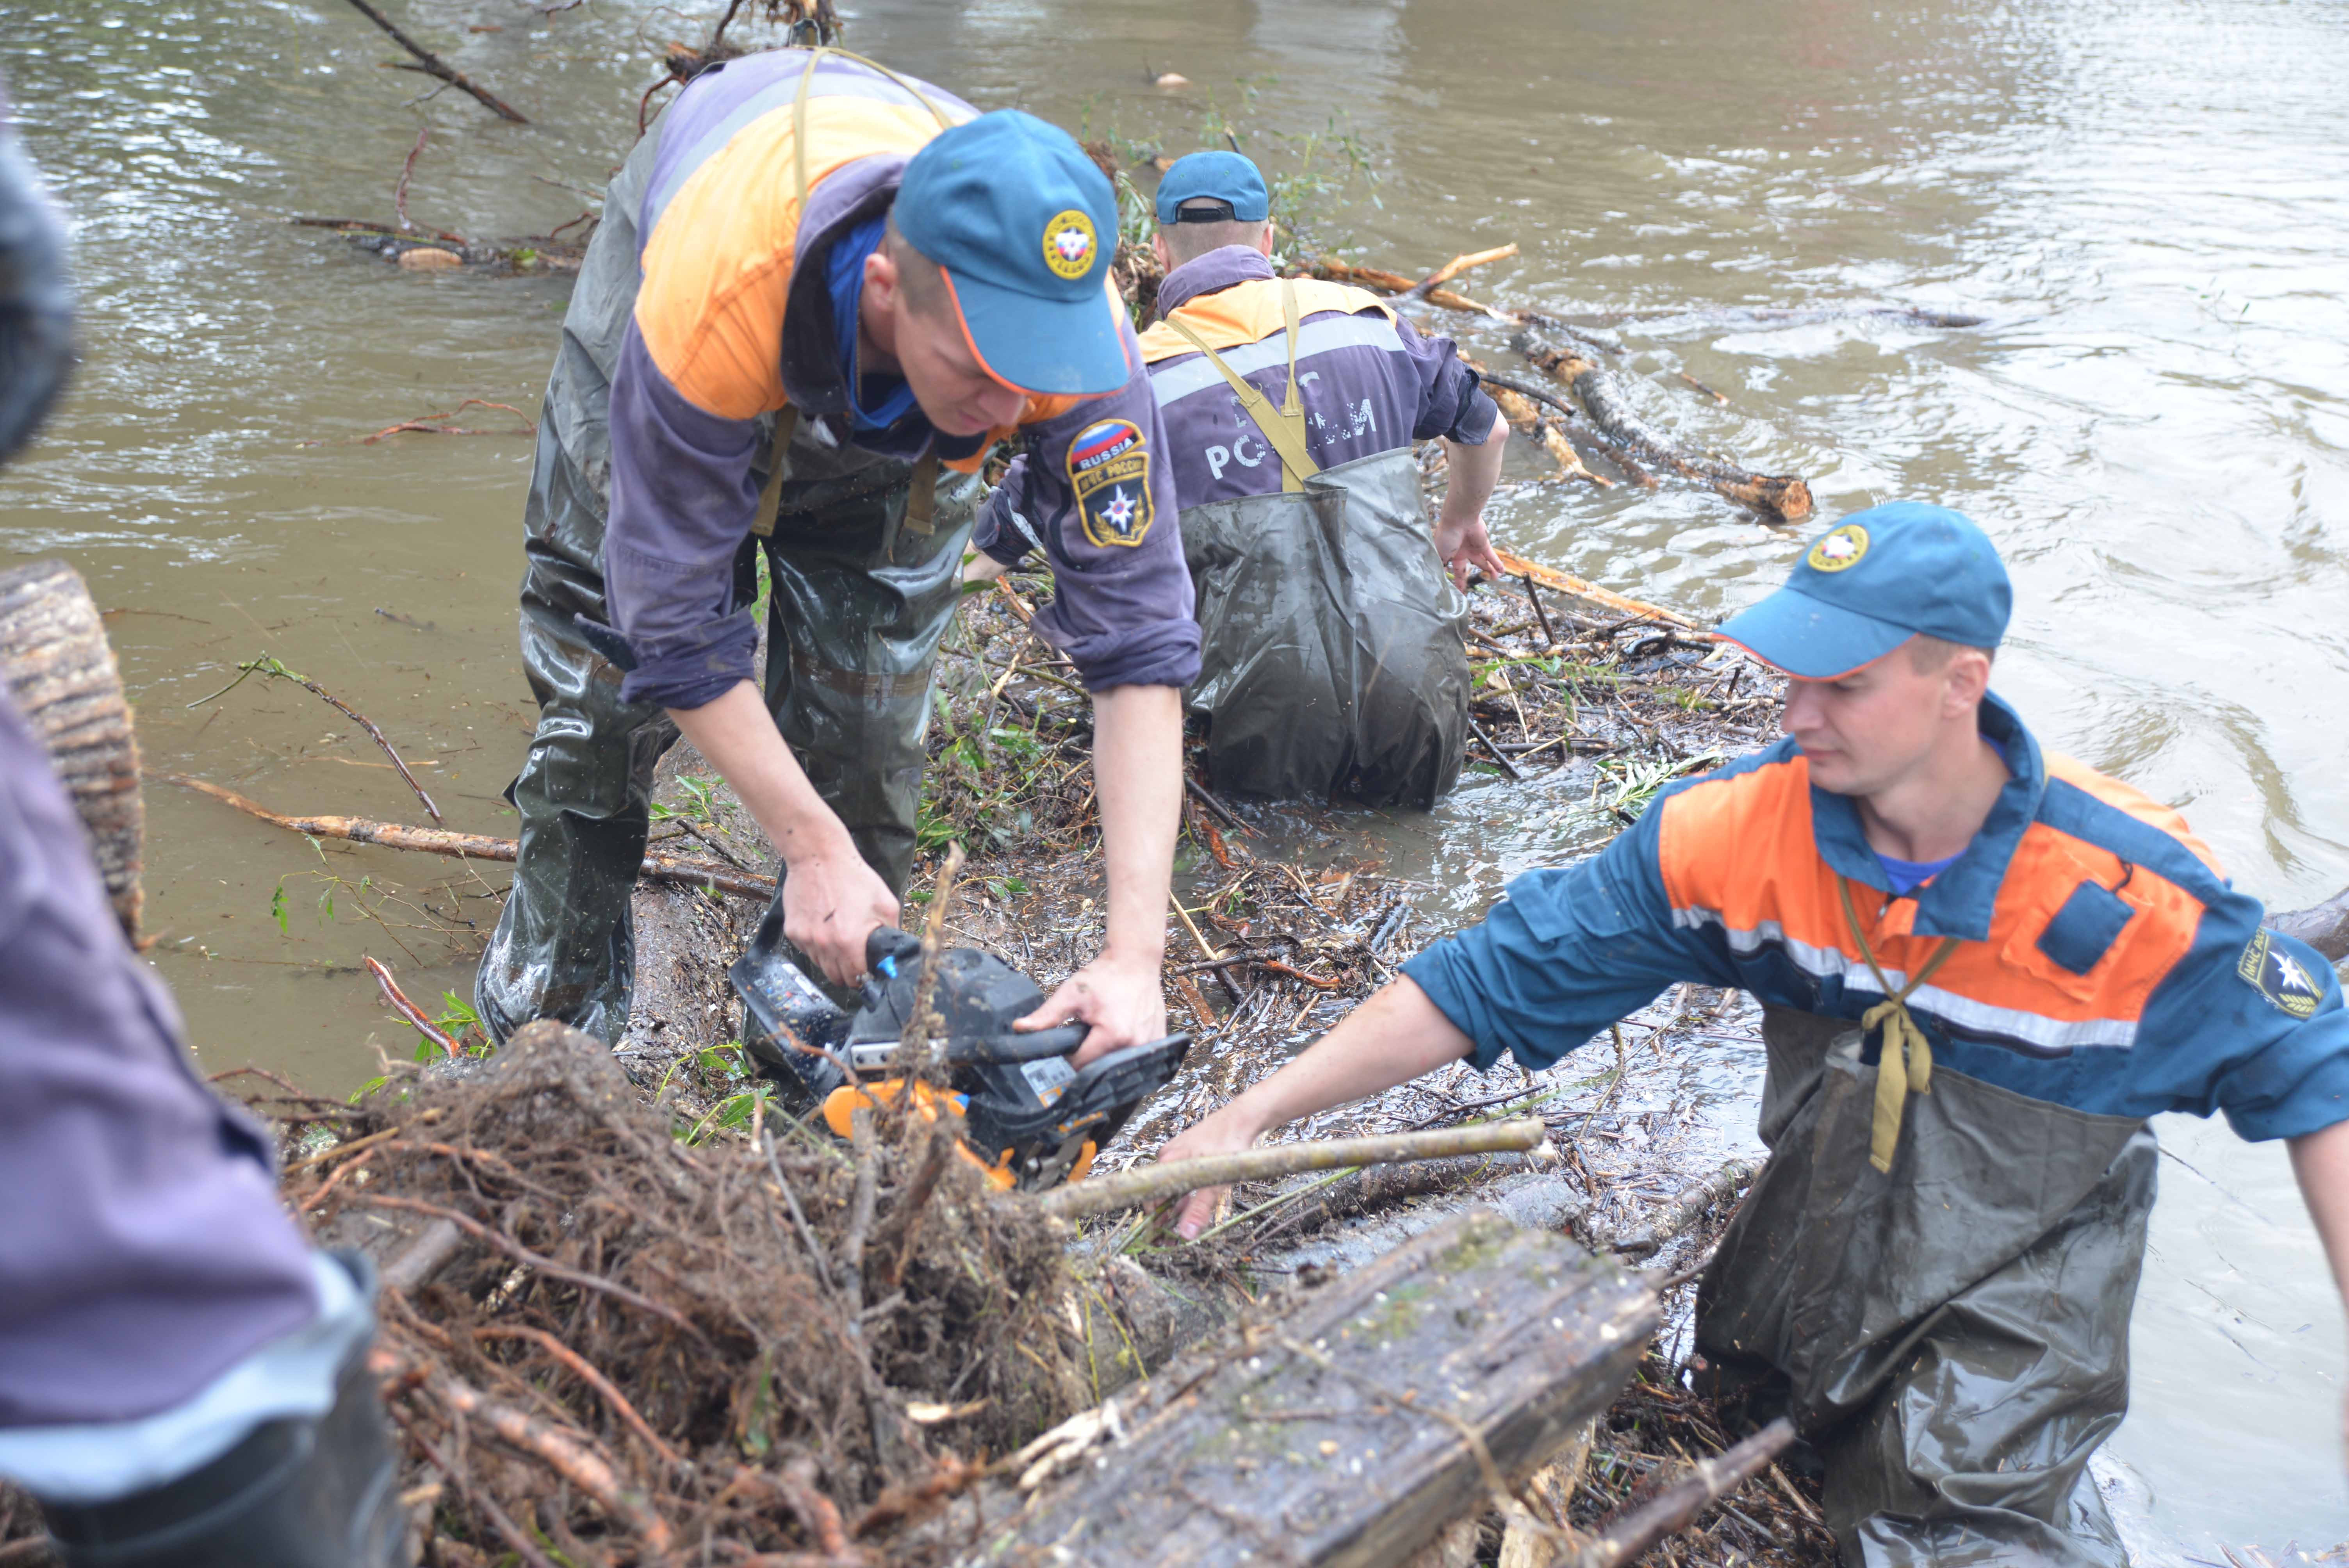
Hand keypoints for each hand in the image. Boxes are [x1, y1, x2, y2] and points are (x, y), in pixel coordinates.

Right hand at [781, 849, 897, 986]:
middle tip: (855, 959)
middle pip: (836, 977)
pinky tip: (824, 928)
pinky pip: (806, 950)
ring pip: (820, 965)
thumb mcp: (885, 904)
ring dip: (831, 960)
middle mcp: (825, 945)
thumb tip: (892, 953)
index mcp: (850, 942)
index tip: (867, 971)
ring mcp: (805, 939)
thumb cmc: (854, 877)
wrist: (819, 857)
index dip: (864, 977)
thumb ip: (891, 933)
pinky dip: (816, 946)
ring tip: (839, 938)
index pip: (856, 977)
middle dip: (848, 973)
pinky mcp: (792, 932)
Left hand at [1018, 945, 1166, 1064]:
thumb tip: (1019, 1028)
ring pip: (1118, 1066)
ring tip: (1103, 1035)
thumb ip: (1047, 1015)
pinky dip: (1124, 1054)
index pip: (1081, 1065)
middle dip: (1089, 1058)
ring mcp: (1150, 1045)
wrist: (1135, 961)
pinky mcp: (1159, 1042)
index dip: (1070, 1058)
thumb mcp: (1071, 993)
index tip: (1068, 1044)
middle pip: (1100, 1068)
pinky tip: (1119, 1036)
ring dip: (1106, 1057)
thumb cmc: (1104, 976)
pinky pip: (1135, 1060)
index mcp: (1112, 1036)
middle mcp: (1135, 1046)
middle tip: (1086, 1037)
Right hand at [1156, 1105, 1268, 1238]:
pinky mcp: (1187, 1150)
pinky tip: (1189, 1204)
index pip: (1151, 1196)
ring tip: (1177, 1226)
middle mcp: (1167, 1156)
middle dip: (1163, 1215)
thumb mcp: (1215, 1183)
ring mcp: (1177, 1152)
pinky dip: (1183, 1191)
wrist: (1242, 1119)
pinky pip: (1180, 1176)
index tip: (1158, 1237)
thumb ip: (1199, 1209)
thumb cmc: (1228, 1148)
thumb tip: (1184, 1235)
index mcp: (1167, 1162)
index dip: (1154, 1219)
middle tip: (1167, 1237)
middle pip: (1160, 1191)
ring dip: (1175, 1204)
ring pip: (1172, 1184)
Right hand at [1433, 511, 1507, 591]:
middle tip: (1475, 583)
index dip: (1457, 581)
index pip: (1455, 570)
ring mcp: (1474, 548)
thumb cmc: (1446, 535)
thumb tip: (1440, 579)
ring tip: (1495, 578)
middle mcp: (1462, 552)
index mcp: (1450, 554)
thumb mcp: (1440, 554)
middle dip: (1471, 577)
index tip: (1459, 592)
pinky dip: (1497, 563)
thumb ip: (1442, 566)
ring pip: (1483, 562)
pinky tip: (1502, 571)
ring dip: (1489, 570)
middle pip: (1469, 567)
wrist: (1458, 518)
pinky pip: (1491, 556)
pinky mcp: (1483, 544)